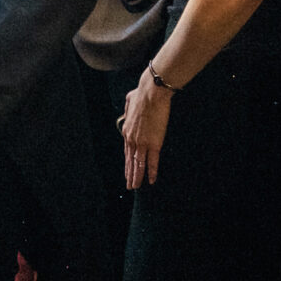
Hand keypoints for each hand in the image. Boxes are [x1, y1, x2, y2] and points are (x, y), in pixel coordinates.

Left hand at [121, 70, 174, 187]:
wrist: (151, 94)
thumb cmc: (142, 94)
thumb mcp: (130, 101)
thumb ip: (129, 108)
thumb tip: (130, 107)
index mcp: (127, 130)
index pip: (126, 151)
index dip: (127, 162)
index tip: (127, 170)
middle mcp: (132, 139)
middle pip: (130, 161)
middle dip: (130, 174)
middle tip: (129, 185)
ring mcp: (142, 142)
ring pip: (139, 164)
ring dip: (138, 177)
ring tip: (136, 187)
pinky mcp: (154, 143)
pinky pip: (152, 161)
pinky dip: (152, 172)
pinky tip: (151, 181)